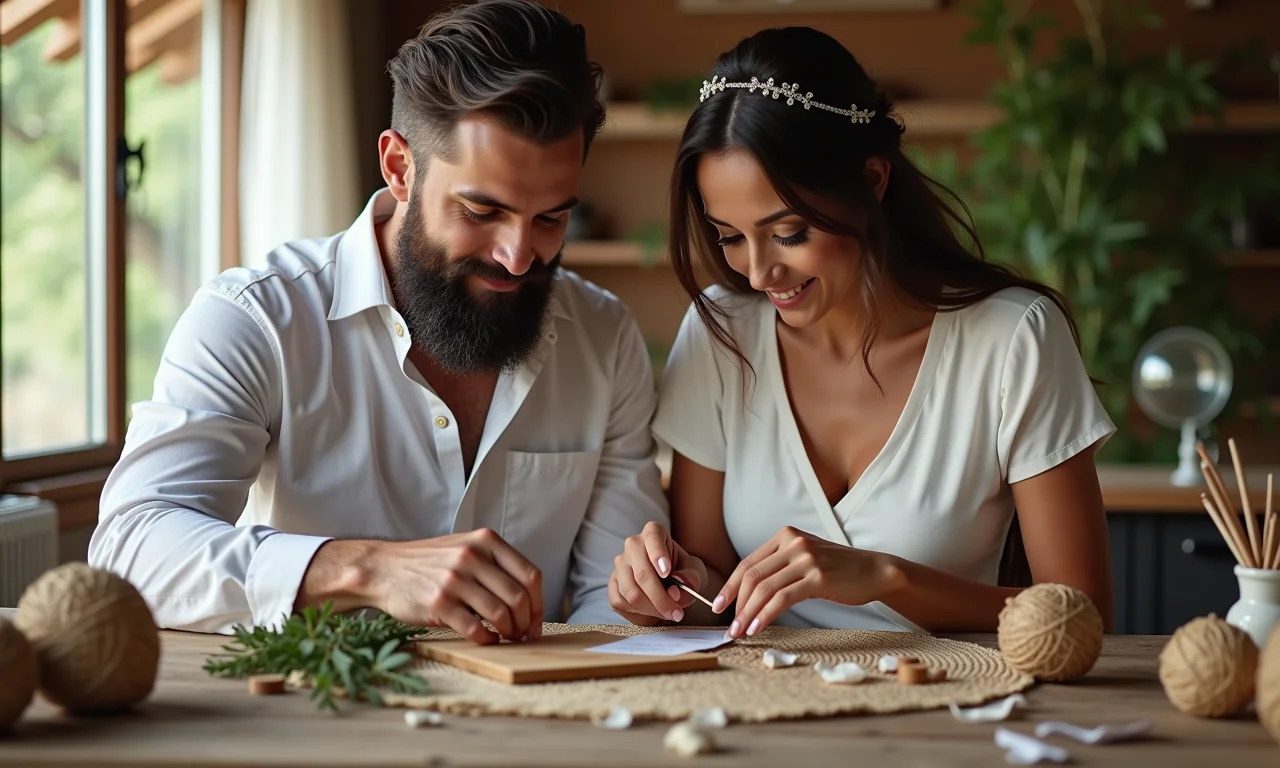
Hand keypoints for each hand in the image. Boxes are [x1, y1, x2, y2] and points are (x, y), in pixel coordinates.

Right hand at [322, 529, 542, 644]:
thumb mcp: (464, 547)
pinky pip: (475, 628)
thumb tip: (527, 599)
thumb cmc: (427, 562)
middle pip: (519, 597)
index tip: (536, 620)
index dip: (539, 603)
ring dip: (509, 632)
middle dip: (526, 623)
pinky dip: (487, 639)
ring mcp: (455, 580)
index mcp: (485, 541)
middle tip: (523, 635)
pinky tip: (485, 640)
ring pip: (500, 614)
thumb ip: (494, 563)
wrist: (383, 568)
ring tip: (505, 638)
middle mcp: (472, 557)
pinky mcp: (439, 603)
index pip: (530, 575)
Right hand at [608, 521, 707, 625]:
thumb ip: (691, 578)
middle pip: (642, 573)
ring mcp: (620, 564)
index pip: (653, 538)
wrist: (672, 583)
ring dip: (651, 609)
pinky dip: (637, 613)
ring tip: (668, 614)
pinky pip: (619, 601)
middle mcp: (632, 545)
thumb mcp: (696, 572)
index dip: (658, 555)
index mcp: (654, 533)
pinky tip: (651, 613)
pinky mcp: (613, 583)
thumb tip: (676, 590)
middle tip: (676, 613)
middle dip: (660, 598)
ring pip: (630, 591)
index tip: (667, 573)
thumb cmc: (683, 572)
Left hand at [714, 527, 903, 637]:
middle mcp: (793, 543)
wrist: (875, 571)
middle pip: (752, 576)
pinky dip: (766, 615)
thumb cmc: (838, 570)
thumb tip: (748, 594)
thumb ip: (779, 567)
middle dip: (736, 603)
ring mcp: (806, 559)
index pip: (747, 563)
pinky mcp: (818, 577)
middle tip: (730, 626)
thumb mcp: (805, 559)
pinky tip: (758, 628)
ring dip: (748, 613)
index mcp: (785, 536)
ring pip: (764, 588)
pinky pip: (783, 598)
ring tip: (740, 632)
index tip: (719, 606)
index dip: (730, 587)